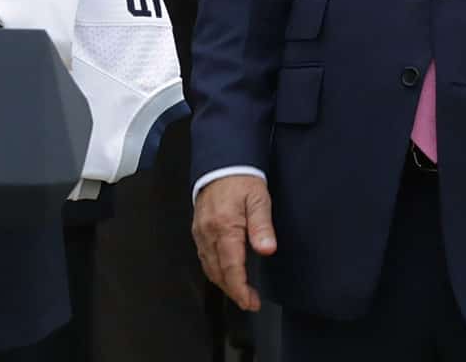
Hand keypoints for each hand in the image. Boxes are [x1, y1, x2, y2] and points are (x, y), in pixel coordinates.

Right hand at [191, 175, 276, 312]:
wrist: (221, 162)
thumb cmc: (242, 180)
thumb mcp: (259, 199)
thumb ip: (262, 226)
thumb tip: (267, 249)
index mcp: (225, 227)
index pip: (231, 267)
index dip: (240, 289)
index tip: (249, 302)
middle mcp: (208, 232)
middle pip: (218, 272)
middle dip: (233, 291)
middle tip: (249, 302)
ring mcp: (200, 232)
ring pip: (209, 266)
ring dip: (223, 283)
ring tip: (240, 292)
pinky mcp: (198, 229)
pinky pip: (204, 256)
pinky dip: (214, 270)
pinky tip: (224, 273)